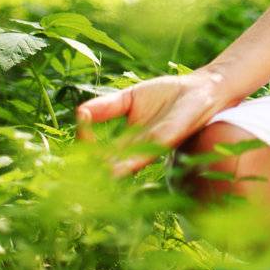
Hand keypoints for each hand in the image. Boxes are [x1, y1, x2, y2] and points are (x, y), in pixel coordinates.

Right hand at [74, 70, 231, 176]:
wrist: (203, 88)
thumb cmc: (168, 94)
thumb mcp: (130, 98)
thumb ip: (106, 107)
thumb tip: (78, 112)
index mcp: (126, 143)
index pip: (96, 153)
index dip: (83, 145)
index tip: (78, 130)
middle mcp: (137, 152)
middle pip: (106, 169)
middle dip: (87, 175)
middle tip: (66, 179)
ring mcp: (152, 149)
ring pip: (122, 168)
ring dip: (102, 174)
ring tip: (83, 181)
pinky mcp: (167, 140)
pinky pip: (144, 154)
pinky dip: (126, 162)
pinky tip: (111, 168)